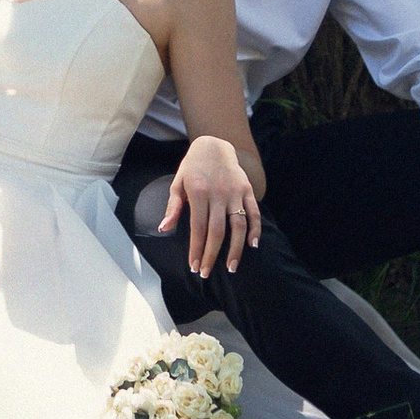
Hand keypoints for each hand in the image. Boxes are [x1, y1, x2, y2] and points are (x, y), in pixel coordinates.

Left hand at [158, 134, 262, 282]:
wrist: (213, 145)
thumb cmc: (192, 168)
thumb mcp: (177, 183)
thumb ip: (173, 207)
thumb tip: (163, 229)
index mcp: (199, 192)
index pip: (198, 228)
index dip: (196, 249)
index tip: (194, 267)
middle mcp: (218, 193)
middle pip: (217, 231)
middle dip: (212, 255)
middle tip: (207, 273)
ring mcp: (235, 192)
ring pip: (238, 225)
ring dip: (236, 249)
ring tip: (232, 268)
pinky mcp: (247, 190)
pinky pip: (254, 213)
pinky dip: (256, 229)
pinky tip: (253, 246)